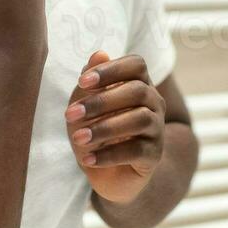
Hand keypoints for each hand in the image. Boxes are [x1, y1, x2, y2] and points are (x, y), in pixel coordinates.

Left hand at [64, 51, 165, 204]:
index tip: (82, 82)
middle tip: (70, 114)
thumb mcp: (85, 106)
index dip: (111, 69)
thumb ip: (90, 83)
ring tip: (77, 138)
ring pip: (140, 119)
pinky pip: (137, 150)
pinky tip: (86, 160)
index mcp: (139, 83)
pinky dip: (109, 155)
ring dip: (104, 128)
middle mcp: (154, 103)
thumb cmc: (95, 131)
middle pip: (138, 91)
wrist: (109, 174)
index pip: (136, 65)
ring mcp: (157, 129)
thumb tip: (99, 54)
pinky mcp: (154, 155)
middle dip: (101, 101)